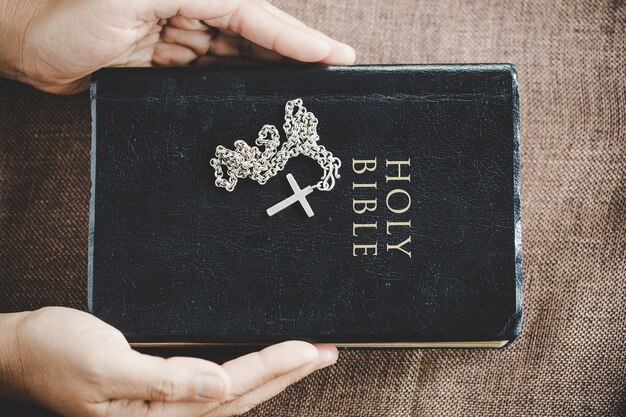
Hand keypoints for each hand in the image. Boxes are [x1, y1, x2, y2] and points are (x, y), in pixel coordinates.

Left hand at [0, 0, 354, 92]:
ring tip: (309, 96)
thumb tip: (241, 8)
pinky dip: (238, 90)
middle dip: (295, 57)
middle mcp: (189, 12)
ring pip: (238, 61)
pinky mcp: (166, 68)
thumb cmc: (65, 16)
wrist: (23, 47)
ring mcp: (179, 41)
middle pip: (254, 38)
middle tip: (337, 78)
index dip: (297, 38)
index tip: (336, 56)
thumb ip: (190, 0)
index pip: (254, 16)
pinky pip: (213, 79)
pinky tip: (262, 102)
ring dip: (272, 77)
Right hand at [0, 307, 337, 416]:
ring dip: (274, 376)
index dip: (274, 368)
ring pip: (234, 396)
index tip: (310, 350)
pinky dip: (247, 377)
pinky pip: (215, 390)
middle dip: (288, 374)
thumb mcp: (104, 365)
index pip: (230, 390)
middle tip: (328, 352)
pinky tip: (261, 370)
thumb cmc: (55, 354)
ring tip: (308, 357)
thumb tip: (218, 388)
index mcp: (153, 416)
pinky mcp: (160, 395)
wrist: (25, 349)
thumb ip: (163, 382)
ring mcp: (164, 410)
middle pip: (242, 398)